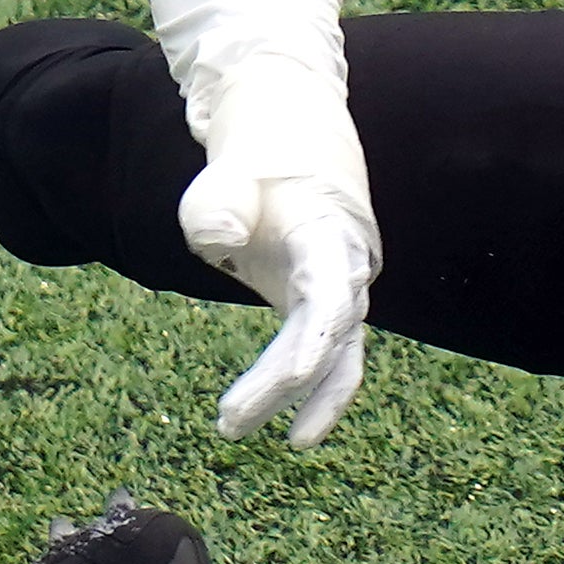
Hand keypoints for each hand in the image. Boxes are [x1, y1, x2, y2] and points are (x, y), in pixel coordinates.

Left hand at [178, 164, 375, 448]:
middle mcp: (346, 265)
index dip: (318, 335)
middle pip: (327, 335)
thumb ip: (217, 203)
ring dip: (298, 398)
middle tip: (229, 421)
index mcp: (328, 231)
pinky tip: (286, 430)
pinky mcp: (325, 304)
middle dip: (283, 382)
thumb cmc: (255, 157)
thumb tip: (220, 238)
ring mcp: (341, 288)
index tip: (295, 374)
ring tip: (234, 430)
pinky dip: (310, 391)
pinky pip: (329, 356)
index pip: (331, 291)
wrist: (292, 133)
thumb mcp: (225, 172)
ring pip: (336, 355)